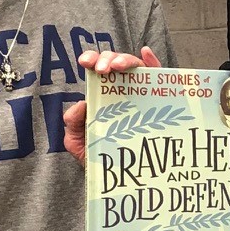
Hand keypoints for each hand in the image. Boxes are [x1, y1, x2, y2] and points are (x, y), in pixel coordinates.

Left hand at [62, 46, 161, 165]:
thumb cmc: (98, 154)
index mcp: (100, 93)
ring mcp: (138, 93)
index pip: (97, 69)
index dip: (92, 58)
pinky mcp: (155, 101)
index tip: (85, 62)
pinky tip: (146, 53)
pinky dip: (153, 61)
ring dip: (126, 59)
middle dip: (108, 58)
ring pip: (135, 67)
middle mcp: (120, 89)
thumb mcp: (77, 142)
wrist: (117, 176)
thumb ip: (72, 123)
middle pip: (116, 62)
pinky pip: (157, 79)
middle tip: (103, 69)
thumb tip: (81, 103)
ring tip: (119, 66)